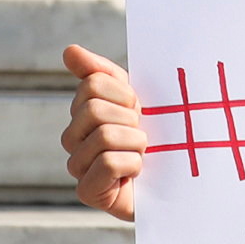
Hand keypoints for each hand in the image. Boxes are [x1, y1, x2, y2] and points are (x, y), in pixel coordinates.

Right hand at [61, 43, 145, 221]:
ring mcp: (77, 166)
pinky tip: (137, 174)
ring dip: (136, 144)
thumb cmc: (155, 139)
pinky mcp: (87, 192)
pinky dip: (132, 165)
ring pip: (104, 136)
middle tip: (142, 136)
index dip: (125, 94)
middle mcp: (72, 139)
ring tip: (143, 155)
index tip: (138, 110)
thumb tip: (69, 51)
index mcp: (81, 112)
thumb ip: (101, 73)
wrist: (175, 182)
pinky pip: (108, 163)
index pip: (92, 85)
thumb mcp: (133, 99)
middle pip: (94, 110)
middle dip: (130, 120)